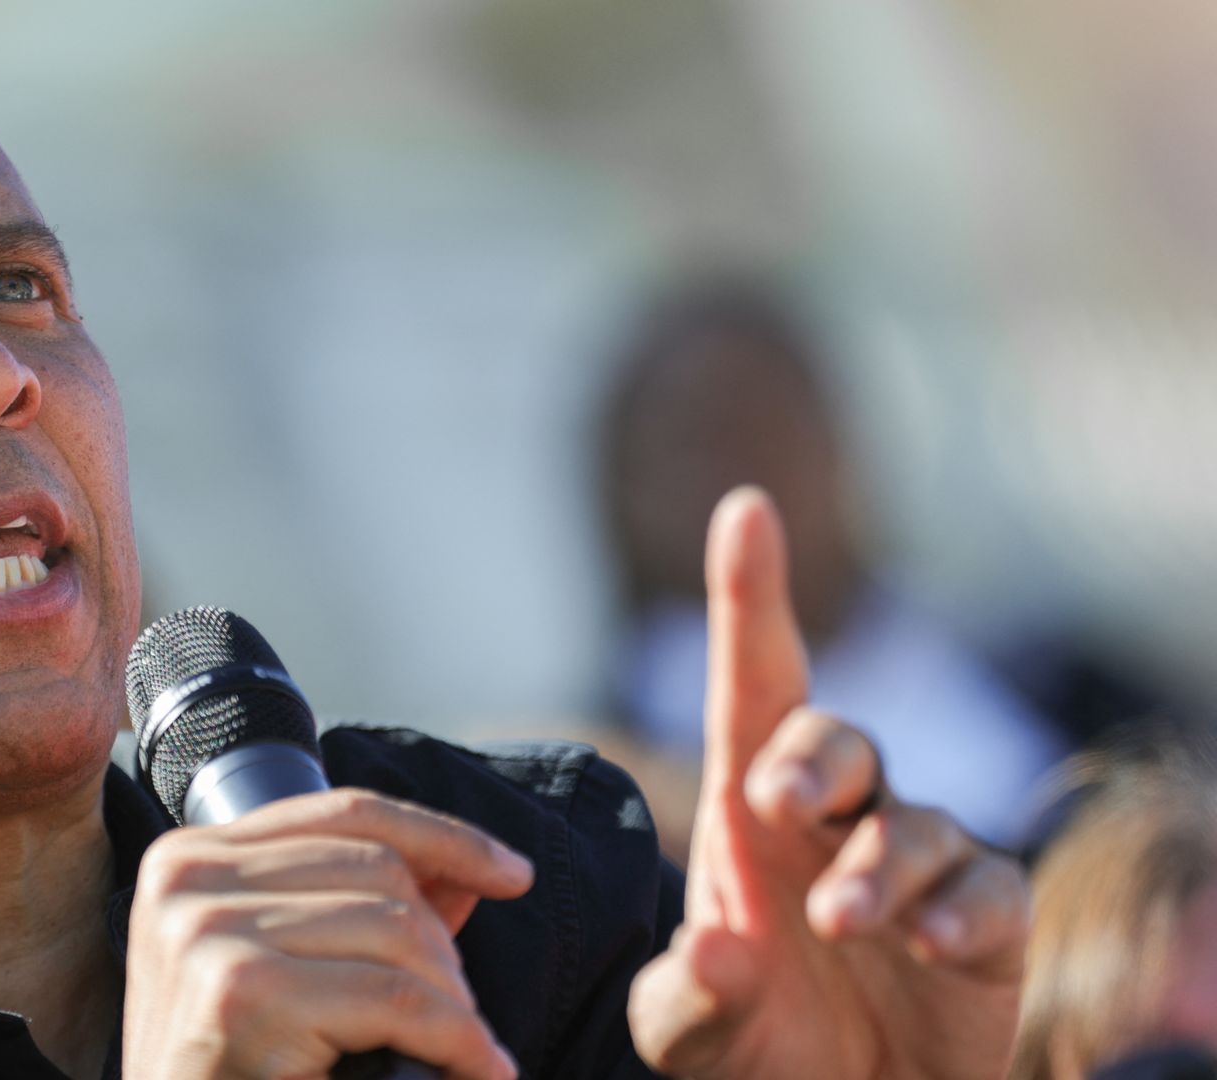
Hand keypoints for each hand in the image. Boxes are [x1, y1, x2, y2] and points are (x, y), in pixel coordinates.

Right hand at [122, 788, 532, 1079]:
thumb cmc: (229, 1075)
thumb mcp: (284, 977)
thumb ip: (362, 912)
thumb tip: (467, 873)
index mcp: (190, 859)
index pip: (345, 812)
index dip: (442, 837)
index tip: (513, 872)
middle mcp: (186, 879)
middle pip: (378, 869)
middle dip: (443, 946)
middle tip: (458, 1020)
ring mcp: (206, 932)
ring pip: (397, 928)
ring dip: (452, 1001)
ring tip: (461, 1052)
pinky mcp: (240, 992)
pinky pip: (396, 998)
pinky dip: (456, 1038)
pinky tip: (473, 1067)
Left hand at [627, 488, 1027, 1078]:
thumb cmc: (757, 1041)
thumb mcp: (694, 1033)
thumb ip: (689, 997)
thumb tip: (720, 947)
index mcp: (749, 813)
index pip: (751, 686)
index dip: (749, 597)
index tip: (745, 510)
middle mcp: (835, 818)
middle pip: (834, 737)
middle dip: (810, 756)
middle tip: (771, 802)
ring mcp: (914, 862)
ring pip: (912, 822)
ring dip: (877, 867)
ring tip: (837, 919)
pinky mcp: (987, 922)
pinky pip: (989, 890)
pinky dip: (961, 910)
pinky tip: (929, 940)